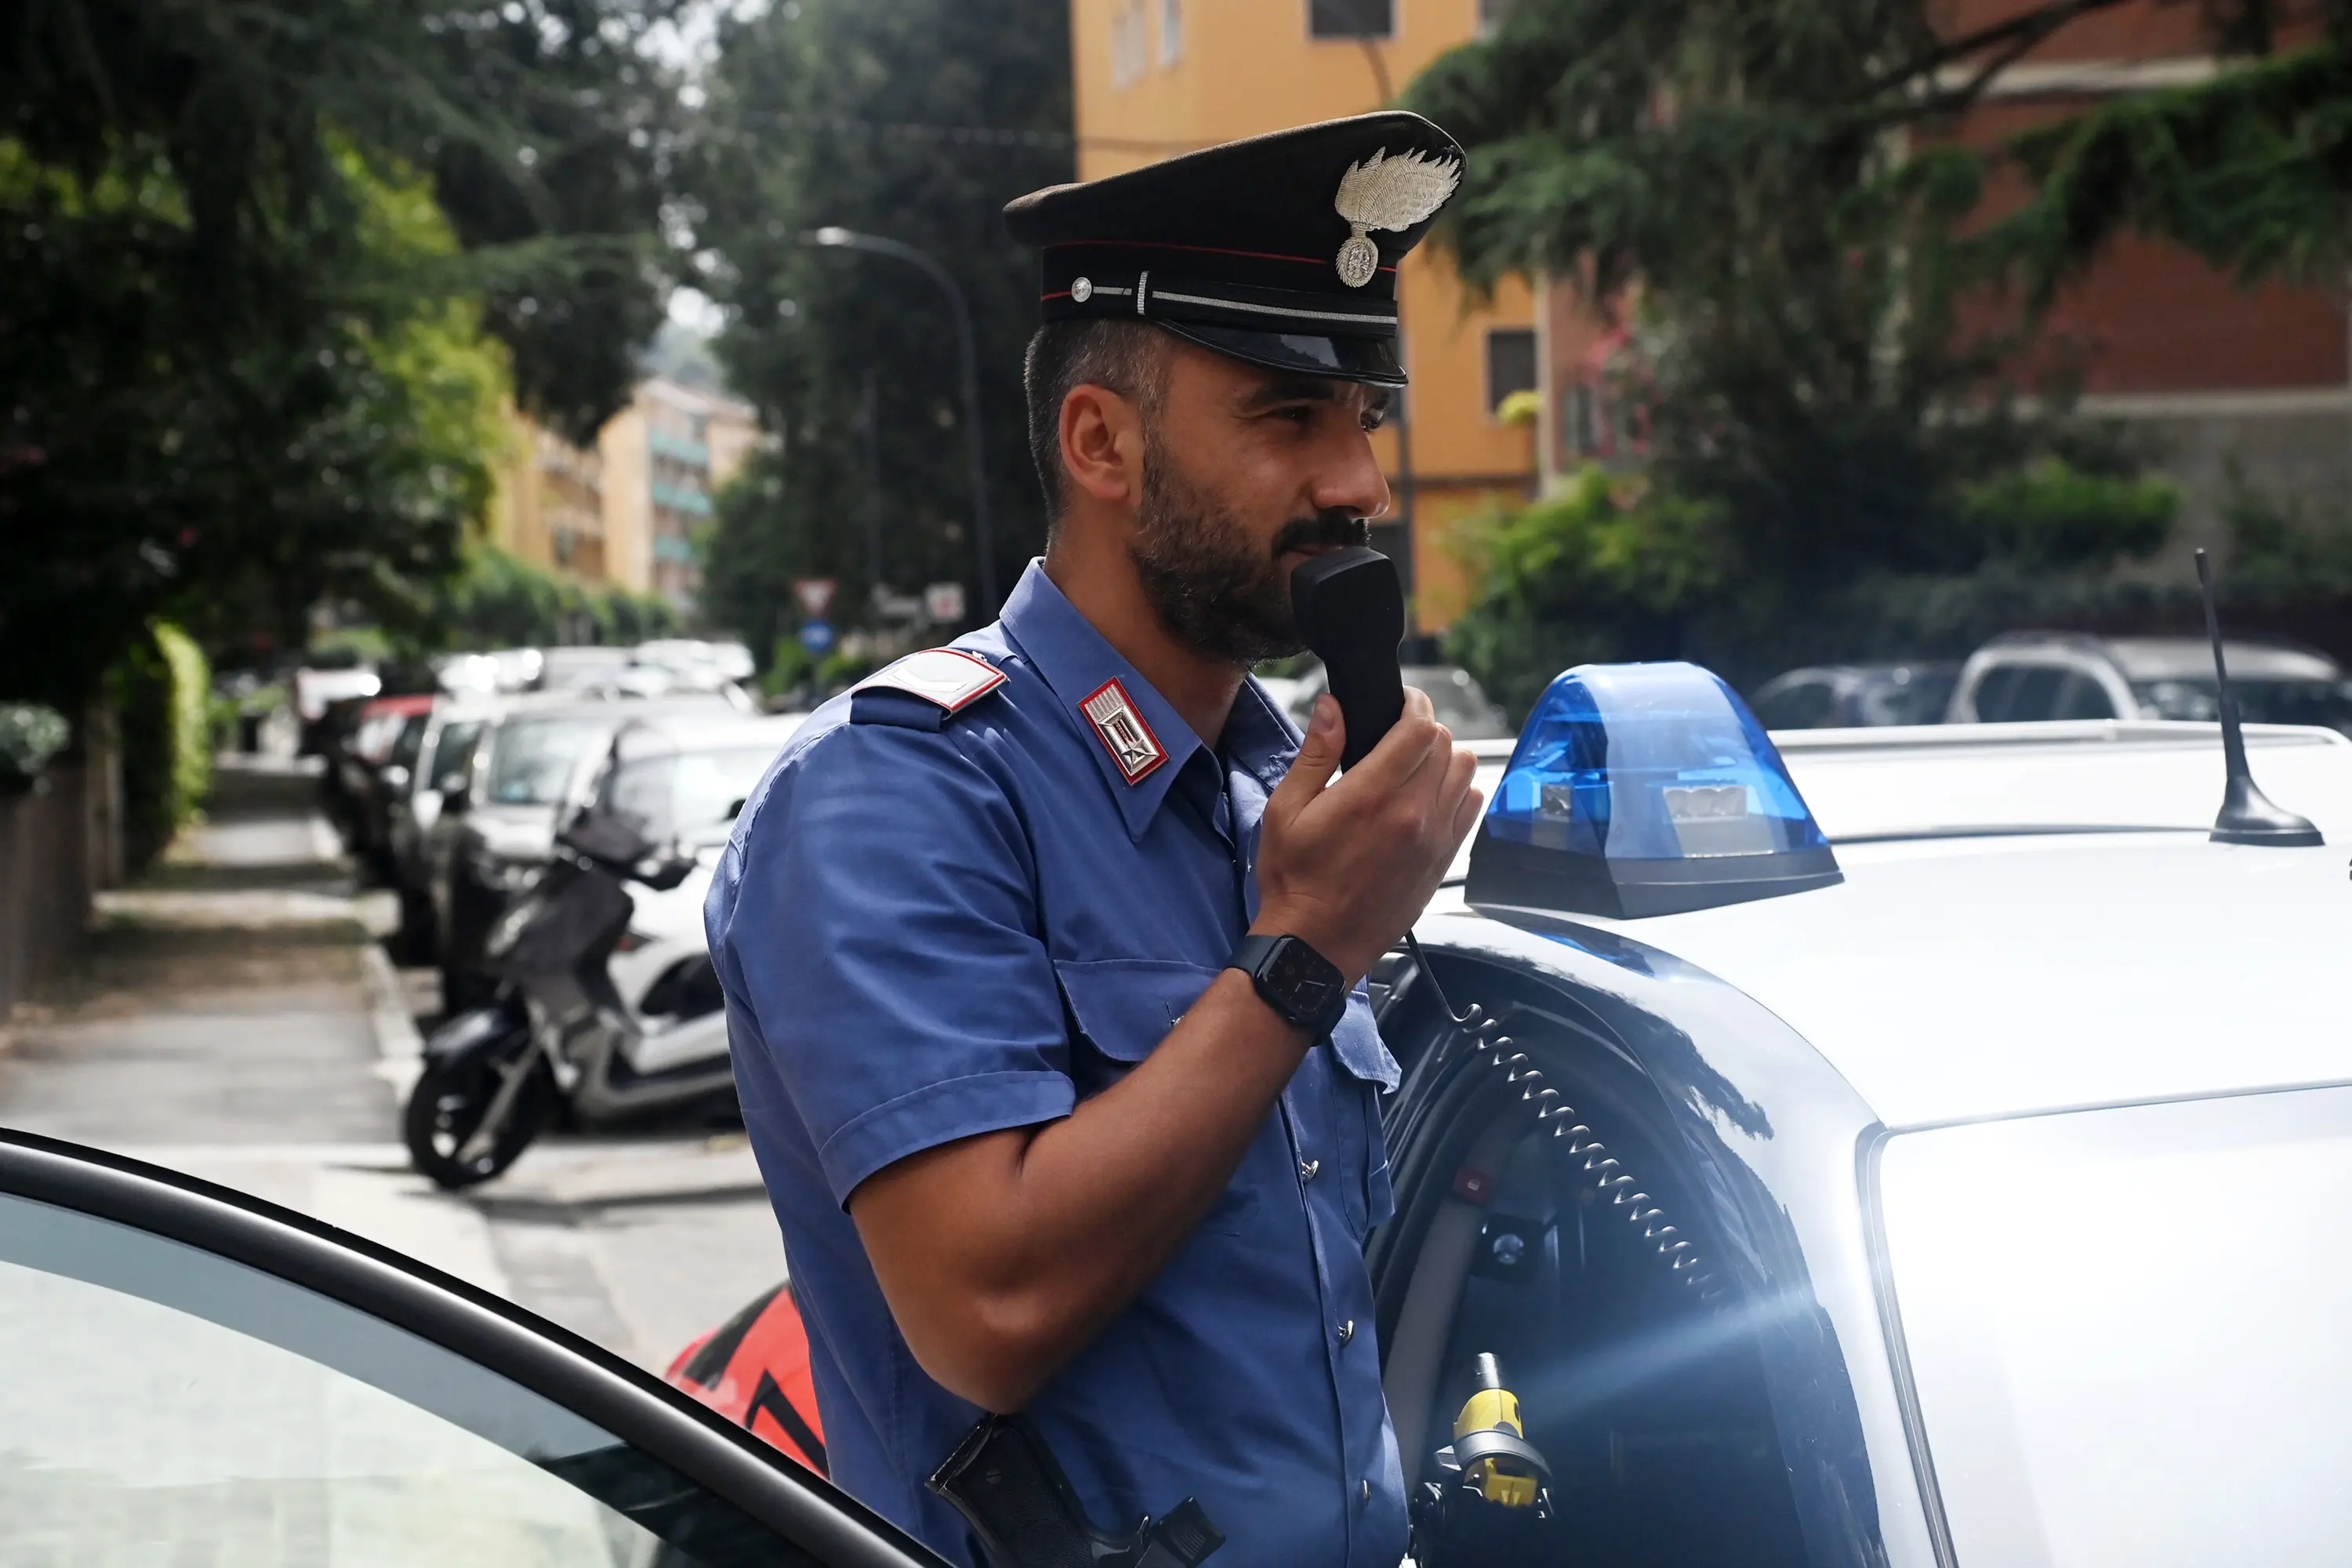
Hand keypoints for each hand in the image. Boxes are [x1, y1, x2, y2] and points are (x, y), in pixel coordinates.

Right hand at [1253, 689, 1482, 985]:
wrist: (1316, 946)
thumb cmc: (1294, 881)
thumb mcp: (1286, 811)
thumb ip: (1316, 753)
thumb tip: (1333, 707)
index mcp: (1372, 796)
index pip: (1420, 727)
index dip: (1413, 704)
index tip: (1399, 702)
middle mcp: (1413, 814)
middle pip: (1447, 744)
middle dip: (1423, 729)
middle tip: (1398, 735)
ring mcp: (1434, 839)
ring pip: (1465, 772)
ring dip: (1444, 758)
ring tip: (1415, 765)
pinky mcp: (1442, 861)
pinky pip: (1470, 807)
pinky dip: (1457, 791)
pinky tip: (1428, 797)